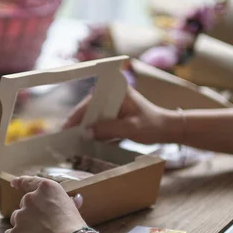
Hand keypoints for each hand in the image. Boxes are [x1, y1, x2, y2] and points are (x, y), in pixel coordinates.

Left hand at [4, 177, 85, 232]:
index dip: (20, 182)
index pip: (28, 182)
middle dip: (30, 214)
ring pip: (16, 220)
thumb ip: (66, 202)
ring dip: (24, 226)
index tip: (14, 183)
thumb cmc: (74, 228)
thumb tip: (75, 199)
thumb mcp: (73, 208)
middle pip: (24, 205)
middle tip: (43, 226)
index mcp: (45, 189)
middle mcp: (30, 199)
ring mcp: (20, 216)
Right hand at [62, 86, 180, 144]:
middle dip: (78, 122)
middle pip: (89, 108)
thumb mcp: (130, 128)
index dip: (77, 114)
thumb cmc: (152, 126)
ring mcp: (113, 105)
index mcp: (116, 91)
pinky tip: (85, 141)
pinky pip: (99, 122)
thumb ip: (108, 129)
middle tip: (65, 137)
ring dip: (84, 128)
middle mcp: (112, 95)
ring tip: (71, 141)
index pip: (91, 102)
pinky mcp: (114, 115)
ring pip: (92, 116)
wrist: (167, 130)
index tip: (66, 127)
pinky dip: (93, 131)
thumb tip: (86, 133)